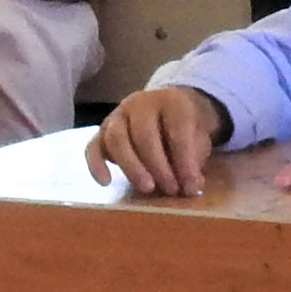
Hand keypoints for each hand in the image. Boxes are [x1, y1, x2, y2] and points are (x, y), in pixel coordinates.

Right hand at [88, 86, 227, 196]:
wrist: (166, 110)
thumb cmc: (184, 128)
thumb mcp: (198, 138)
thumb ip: (194, 160)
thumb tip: (191, 186)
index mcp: (171, 101)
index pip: (177, 129)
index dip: (185, 161)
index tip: (191, 187)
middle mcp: (141, 103)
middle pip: (143, 134)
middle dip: (158, 166)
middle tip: (170, 189)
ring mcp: (118, 115)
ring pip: (116, 138)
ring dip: (131, 167)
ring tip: (147, 188)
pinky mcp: (102, 131)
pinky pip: (92, 146)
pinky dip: (96, 165)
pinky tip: (105, 182)